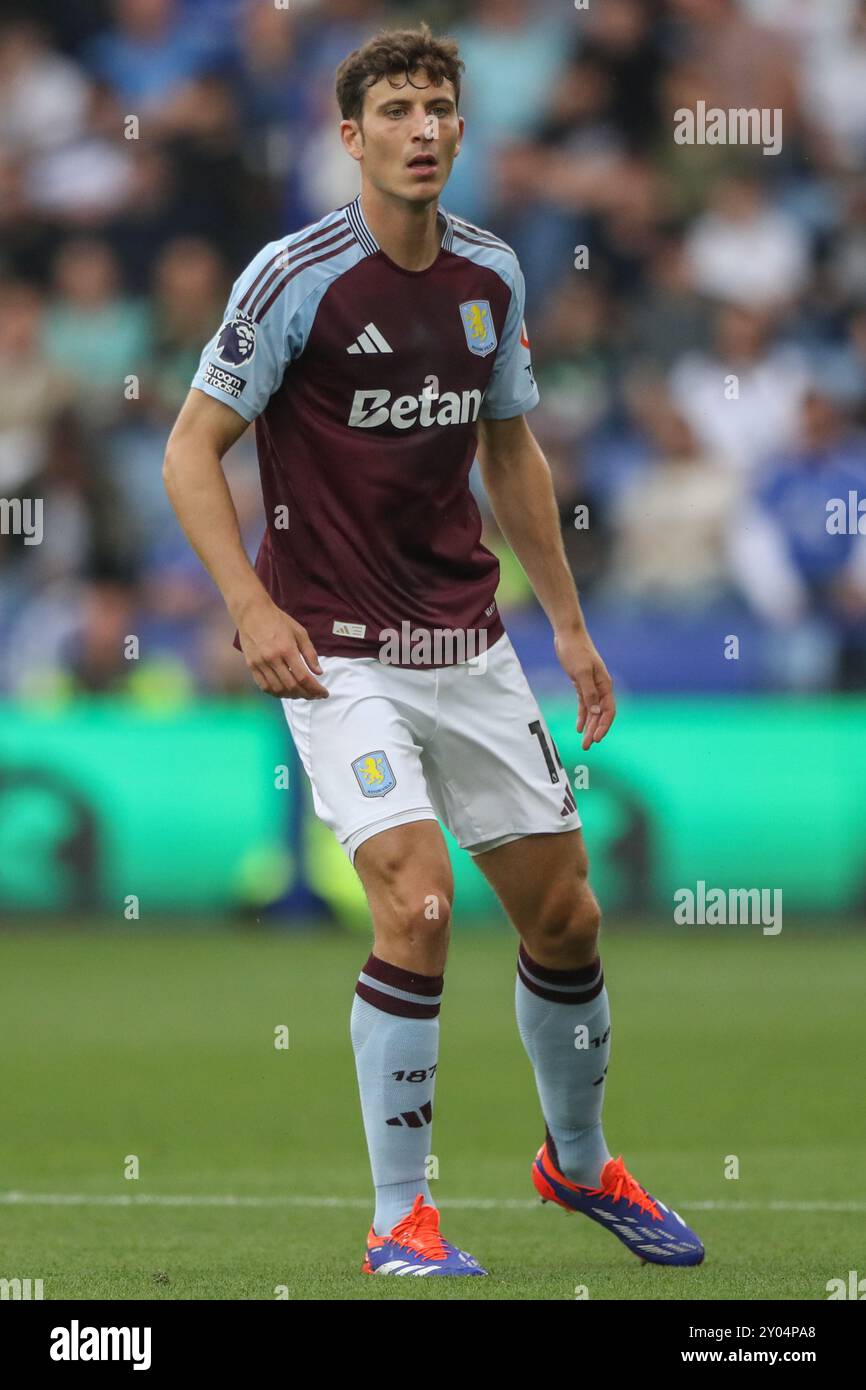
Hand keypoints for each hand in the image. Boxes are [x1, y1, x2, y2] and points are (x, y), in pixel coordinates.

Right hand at [236, 597, 327, 698]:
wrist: (252, 613)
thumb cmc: (278, 621)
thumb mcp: (299, 632)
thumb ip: (310, 653)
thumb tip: (319, 672)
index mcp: (287, 649)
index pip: (303, 677)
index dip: (315, 689)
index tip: (324, 693)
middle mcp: (272, 658)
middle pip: (291, 686)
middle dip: (306, 694)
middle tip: (314, 695)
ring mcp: (260, 663)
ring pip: (277, 689)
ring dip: (292, 696)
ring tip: (301, 694)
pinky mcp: (251, 665)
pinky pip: (263, 686)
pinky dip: (275, 693)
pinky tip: (284, 692)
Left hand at [554, 625, 615, 749]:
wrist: (568, 635)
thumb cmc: (576, 650)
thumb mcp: (582, 672)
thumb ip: (589, 692)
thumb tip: (597, 711)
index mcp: (605, 684)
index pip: (609, 710)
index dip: (604, 726)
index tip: (596, 739)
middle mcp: (600, 687)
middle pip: (600, 714)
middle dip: (594, 730)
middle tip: (586, 746)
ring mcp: (591, 686)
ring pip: (592, 711)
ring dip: (588, 726)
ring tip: (582, 741)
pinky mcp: (581, 684)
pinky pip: (584, 704)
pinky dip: (582, 715)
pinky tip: (578, 727)